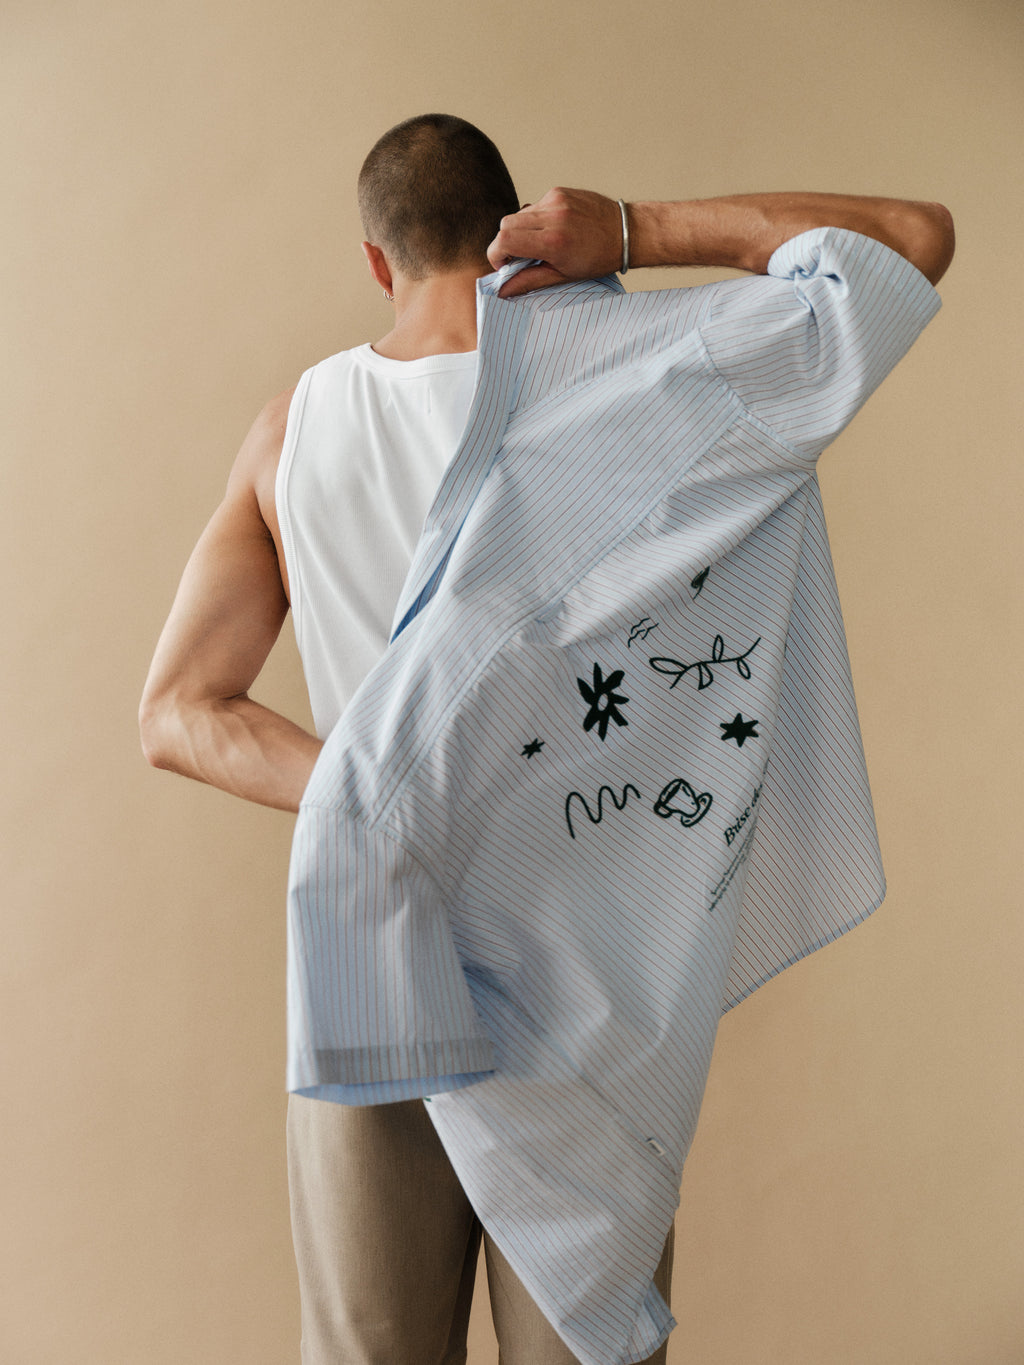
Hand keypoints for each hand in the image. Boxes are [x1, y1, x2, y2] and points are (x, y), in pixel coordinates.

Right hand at [486, 188, 624, 297]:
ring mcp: (555, 200)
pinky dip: (536, 219)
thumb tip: (503, 290)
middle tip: (519, 257)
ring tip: (539, 243)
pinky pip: (535, 206)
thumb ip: (530, 281)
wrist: (626, 232)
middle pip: (505, 224)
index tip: (504, 265)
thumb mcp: (563, 275)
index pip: (504, 240)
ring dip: (521, 231)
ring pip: (518, 214)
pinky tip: (553, 228)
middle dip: (506, 243)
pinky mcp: (559, 191)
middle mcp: (552, 216)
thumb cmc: (599, 258)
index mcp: (553, 241)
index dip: (496, 254)